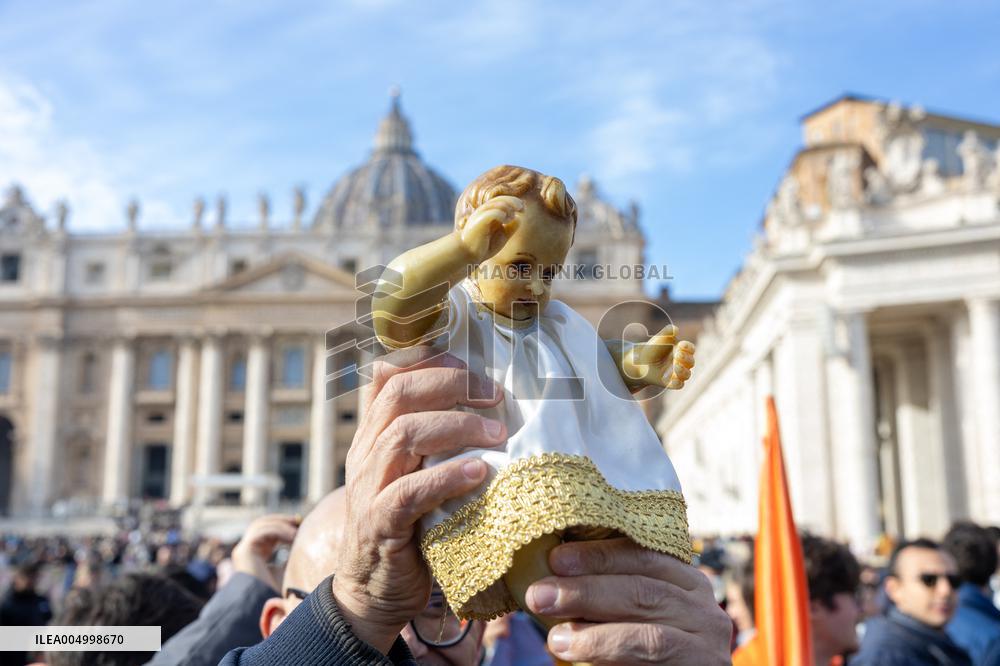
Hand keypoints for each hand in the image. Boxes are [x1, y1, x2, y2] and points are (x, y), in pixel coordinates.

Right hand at [230, 514, 298, 590]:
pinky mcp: (244, 551)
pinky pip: (262, 532)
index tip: (300, 525)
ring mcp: (243, 550)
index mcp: (256, 555)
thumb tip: (303, 542)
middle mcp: (247, 551)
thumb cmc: (276, 593)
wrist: (264, 606)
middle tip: (298, 520)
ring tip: (297, 531)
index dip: (283, 526)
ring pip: (262, 525)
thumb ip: (291, 556)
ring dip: (281, 524)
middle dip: (281, 520)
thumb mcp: (287, 569)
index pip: (267, 532)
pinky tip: (292, 537)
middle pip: (262, 524)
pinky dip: (278, 530)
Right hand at [332, 346, 506, 653]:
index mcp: (374, 433)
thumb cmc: (410, 525)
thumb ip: (437, 441)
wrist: (373, 592)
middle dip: (452, 384)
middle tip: (495, 394)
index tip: (476, 364)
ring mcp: (368, 487)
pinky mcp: (378, 524)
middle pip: (399, 393)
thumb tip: (490, 404)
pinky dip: (446, 477)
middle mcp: (366, 452)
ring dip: (457, 427)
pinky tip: (479, 473)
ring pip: (403, 434)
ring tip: (499, 435)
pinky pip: (408, 492)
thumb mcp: (418, 472)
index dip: (431, 358)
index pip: (390, 374)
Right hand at [458, 195, 523, 261]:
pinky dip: (501, 214)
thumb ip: (511, 228)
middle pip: (500, 199)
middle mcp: (485, 212)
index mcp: (490, 213)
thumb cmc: (484, 246)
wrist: (467, 254)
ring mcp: (481, 216)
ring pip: (496, 203)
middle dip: (513, 201)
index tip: (523, 209)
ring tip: (510, 217)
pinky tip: (505, 220)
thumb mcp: (502, 237)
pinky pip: (491, 213)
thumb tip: (519, 218)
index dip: (514, 202)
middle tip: (522, 208)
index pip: (503, 201)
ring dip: (507, 208)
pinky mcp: (479, 222)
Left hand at [525, 538, 731, 664]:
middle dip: (587, 589)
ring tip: (554, 635)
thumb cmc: (639, 655)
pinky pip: (653, 653)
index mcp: (685, 583)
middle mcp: (704, 608)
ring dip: (594, 630)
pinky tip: (574, 649)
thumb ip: (604, 600)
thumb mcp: (627, 618)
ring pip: (649, 628)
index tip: (556, 558)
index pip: (644, 556)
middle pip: (643, 589)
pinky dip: (609, 647)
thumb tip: (550, 580)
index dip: (599, 554)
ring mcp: (709, 643)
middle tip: (540, 594)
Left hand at [619, 325, 695, 390]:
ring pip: (687, 374)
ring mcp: (678, 373)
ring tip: (676, 366)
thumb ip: (667, 332)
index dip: (688, 348)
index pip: (690, 349)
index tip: (681, 345)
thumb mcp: (659, 338)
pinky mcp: (671, 382)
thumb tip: (675, 329)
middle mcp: (683, 362)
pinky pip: (679, 385)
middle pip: (691, 362)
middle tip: (677, 354)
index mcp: (682, 350)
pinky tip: (673, 379)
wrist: (641, 361)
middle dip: (686, 358)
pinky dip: (677, 383)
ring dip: (683, 370)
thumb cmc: (653, 348)